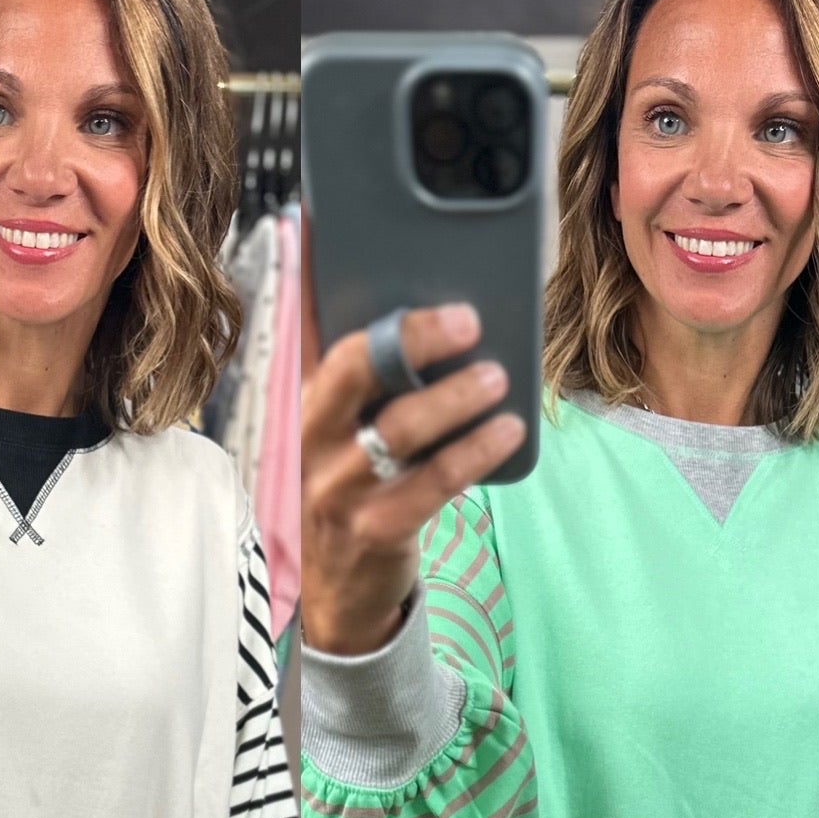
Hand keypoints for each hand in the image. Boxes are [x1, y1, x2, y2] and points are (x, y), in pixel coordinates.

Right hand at [298, 221, 523, 657]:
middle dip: (411, 336)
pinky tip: (507, 431)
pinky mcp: (374, 530)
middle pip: (352, 372)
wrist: (344, 594)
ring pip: (396, 430)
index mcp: (311, 403)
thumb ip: (372, 375)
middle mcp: (314, 441)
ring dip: (455, 399)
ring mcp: (338, 488)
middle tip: (468, 319)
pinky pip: (429, 485)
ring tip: (497, 380)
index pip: (315, 330)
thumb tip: (424, 298)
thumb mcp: (350, 431)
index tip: (340, 224)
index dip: (323, 277)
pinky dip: (472, 453)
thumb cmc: (360, 490)